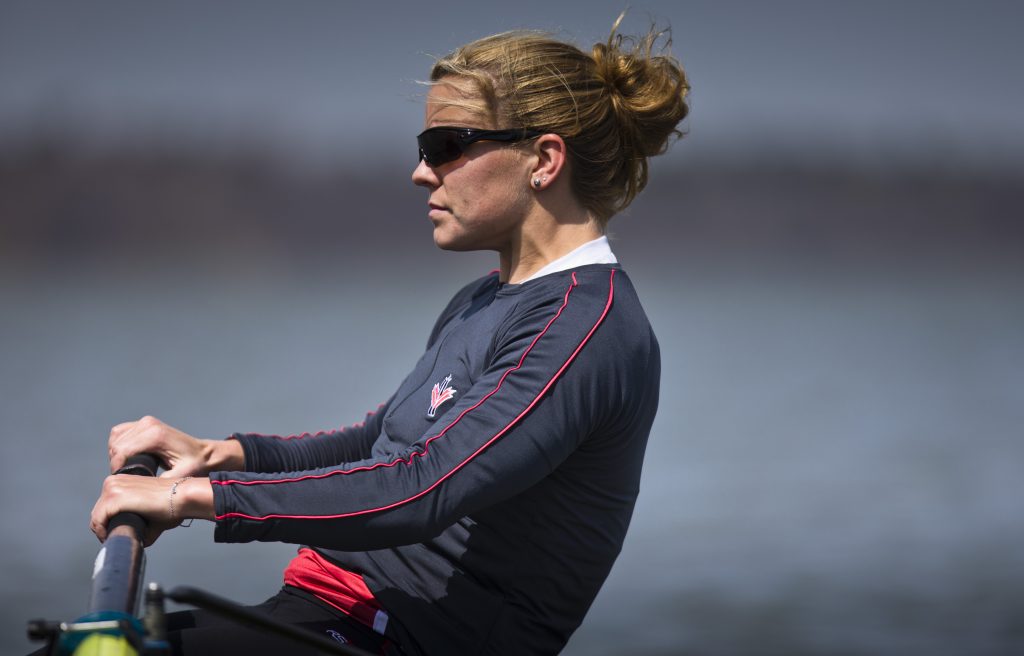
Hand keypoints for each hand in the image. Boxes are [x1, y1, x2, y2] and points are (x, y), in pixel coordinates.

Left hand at [90, 473, 213, 545]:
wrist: (182, 497)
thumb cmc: (172, 504)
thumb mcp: (149, 510)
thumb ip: (137, 520)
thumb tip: (135, 540)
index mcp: (122, 480)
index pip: (104, 504)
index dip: (107, 521)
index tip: (115, 532)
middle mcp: (114, 481)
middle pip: (98, 510)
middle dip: (104, 526)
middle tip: (115, 538)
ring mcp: (113, 488)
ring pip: (97, 515)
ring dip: (103, 530)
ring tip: (114, 539)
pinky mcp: (114, 499)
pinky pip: (98, 519)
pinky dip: (101, 531)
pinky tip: (110, 537)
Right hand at [108, 415, 242, 478]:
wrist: (204, 453)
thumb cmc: (194, 466)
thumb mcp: (179, 477)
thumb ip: (159, 482)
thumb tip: (139, 489)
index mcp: (156, 436)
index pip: (122, 451)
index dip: (117, 467)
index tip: (122, 480)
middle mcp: (149, 424)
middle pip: (117, 445)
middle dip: (116, 462)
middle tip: (126, 477)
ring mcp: (146, 421)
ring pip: (116, 438)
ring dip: (116, 454)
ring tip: (128, 468)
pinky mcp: (144, 422)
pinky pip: (120, 433)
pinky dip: (119, 445)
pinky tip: (128, 458)